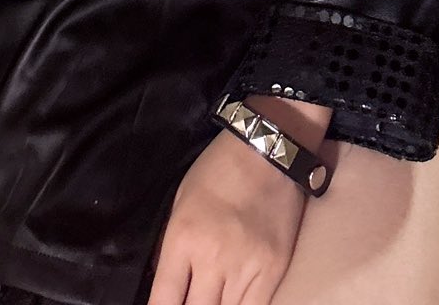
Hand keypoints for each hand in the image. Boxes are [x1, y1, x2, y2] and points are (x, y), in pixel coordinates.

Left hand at [147, 101, 331, 304]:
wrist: (268, 149)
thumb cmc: (218, 170)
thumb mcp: (180, 202)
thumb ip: (171, 248)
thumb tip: (164, 287)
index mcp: (183, 237)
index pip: (164, 301)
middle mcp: (213, 257)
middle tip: (190, 300)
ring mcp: (246, 267)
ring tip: (211, 299)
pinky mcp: (274, 270)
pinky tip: (233, 302)